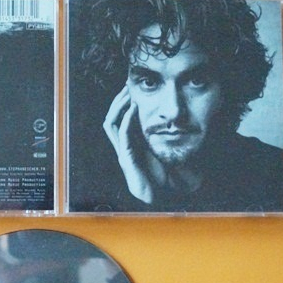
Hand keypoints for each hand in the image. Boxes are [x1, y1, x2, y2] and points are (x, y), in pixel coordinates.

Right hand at [102, 86, 163, 203]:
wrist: (160, 196)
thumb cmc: (162, 176)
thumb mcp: (161, 150)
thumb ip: (160, 137)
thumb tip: (171, 119)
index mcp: (130, 143)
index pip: (119, 118)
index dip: (122, 102)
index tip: (130, 87)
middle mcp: (123, 146)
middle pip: (111, 117)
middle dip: (118, 100)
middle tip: (126, 85)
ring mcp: (123, 152)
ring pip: (111, 124)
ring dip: (119, 107)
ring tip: (127, 94)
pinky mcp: (127, 159)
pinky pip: (122, 136)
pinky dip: (126, 121)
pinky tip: (132, 110)